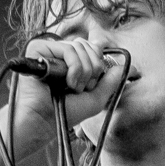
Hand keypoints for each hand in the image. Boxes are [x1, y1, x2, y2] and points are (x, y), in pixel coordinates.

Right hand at [9, 36, 129, 137]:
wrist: (44, 120)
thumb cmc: (66, 112)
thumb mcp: (95, 98)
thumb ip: (111, 82)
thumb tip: (125, 67)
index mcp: (70, 62)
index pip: (92, 48)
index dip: (98, 64)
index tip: (92, 84)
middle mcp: (59, 54)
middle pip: (88, 46)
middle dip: (93, 69)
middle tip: (83, 88)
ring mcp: (49, 50)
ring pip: (80, 47)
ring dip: (84, 72)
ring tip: (73, 88)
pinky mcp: (38, 48)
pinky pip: (68, 49)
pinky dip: (75, 68)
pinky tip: (67, 82)